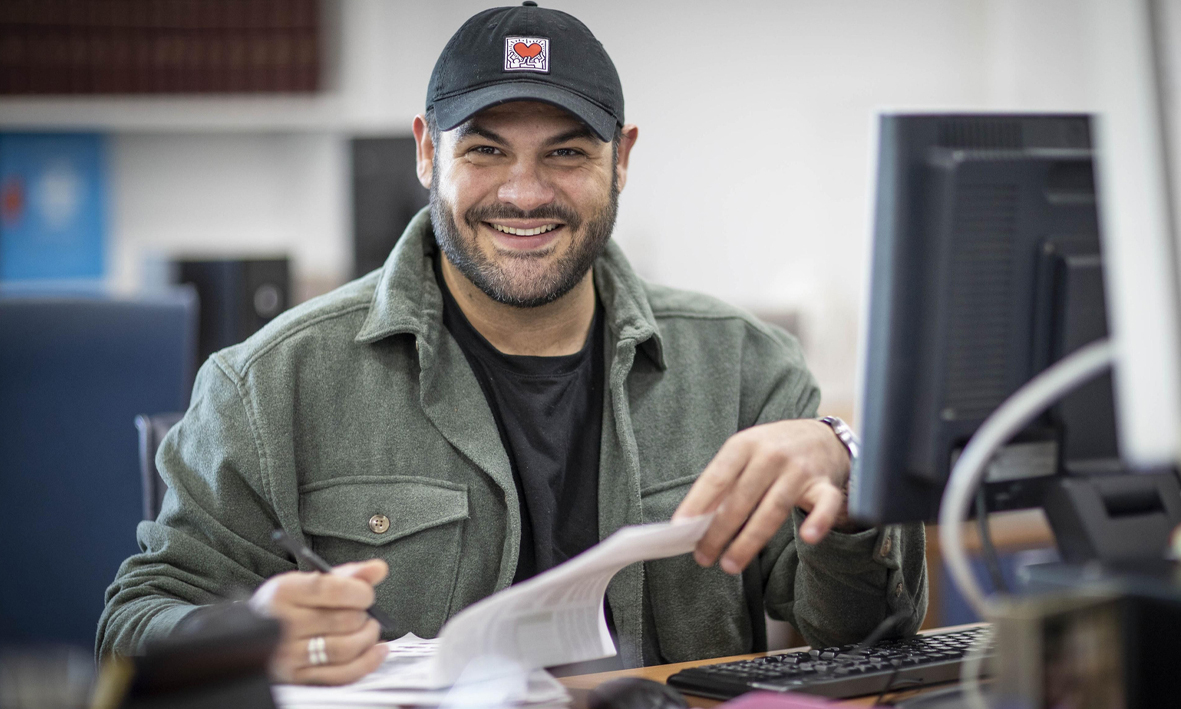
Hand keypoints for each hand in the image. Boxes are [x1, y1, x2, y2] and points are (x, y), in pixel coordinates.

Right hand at [249, 559, 389, 684]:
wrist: (256, 633)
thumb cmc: (289, 604)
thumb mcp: (309, 581)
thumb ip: (347, 574)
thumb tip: (379, 569)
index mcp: (285, 592)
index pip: (332, 589)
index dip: (359, 591)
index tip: (366, 594)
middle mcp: (283, 624)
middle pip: (343, 620)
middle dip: (363, 615)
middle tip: (364, 613)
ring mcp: (289, 654)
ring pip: (344, 649)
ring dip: (367, 637)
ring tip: (369, 629)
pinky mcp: (298, 677)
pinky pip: (341, 674)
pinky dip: (367, 662)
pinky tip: (377, 650)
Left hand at [672, 419, 851, 574]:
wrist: (822, 436)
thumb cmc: (772, 450)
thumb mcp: (743, 453)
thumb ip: (722, 482)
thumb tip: (694, 520)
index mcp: (745, 444)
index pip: (717, 477)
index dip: (698, 503)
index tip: (681, 526)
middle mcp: (772, 454)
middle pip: (742, 498)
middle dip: (719, 531)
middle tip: (703, 556)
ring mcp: (800, 470)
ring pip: (773, 509)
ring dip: (749, 540)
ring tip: (729, 564)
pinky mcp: (825, 485)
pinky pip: (825, 505)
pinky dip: (819, 521)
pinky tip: (808, 537)